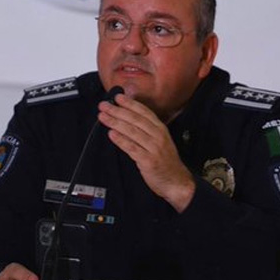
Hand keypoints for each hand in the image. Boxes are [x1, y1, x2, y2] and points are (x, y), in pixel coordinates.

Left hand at [98, 94, 195, 212]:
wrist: (176, 182)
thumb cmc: (165, 161)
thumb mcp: (160, 141)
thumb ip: (147, 129)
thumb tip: (129, 115)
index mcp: (161, 129)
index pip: (144, 112)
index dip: (130, 103)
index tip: (117, 97)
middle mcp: (158, 136)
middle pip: (135, 120)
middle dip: (118, 111)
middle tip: (104, 105)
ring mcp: (154, 148)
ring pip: (132, 131)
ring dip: (115, 122)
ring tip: (103, 117)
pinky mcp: (148, 161)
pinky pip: (132, 148)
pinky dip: (121, 140)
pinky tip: (111, 134)